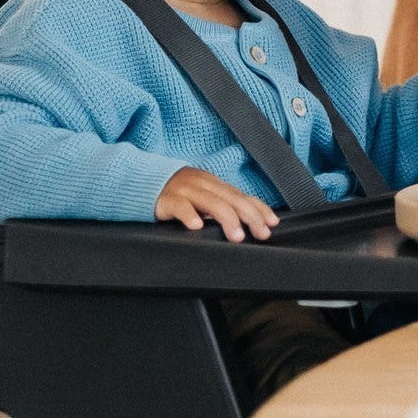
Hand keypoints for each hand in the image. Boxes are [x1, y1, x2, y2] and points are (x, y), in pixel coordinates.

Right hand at [154, 167, 278, 241]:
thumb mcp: (204, 197)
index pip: (243, 196)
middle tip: (261, 233)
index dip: (260, 209)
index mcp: (216, 185)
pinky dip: (189, 215)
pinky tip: (197, 227)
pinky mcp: (167, 199)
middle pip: (233, 199)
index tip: (273, 223)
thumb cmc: (180, 194)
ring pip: (211, 203)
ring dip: (227, 219)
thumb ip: (223, 206)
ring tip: (237, 236)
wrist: (145, 181)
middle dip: (250, 217)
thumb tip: (248, 222)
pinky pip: (180, 206)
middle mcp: (205, 185)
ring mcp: (186, 190)